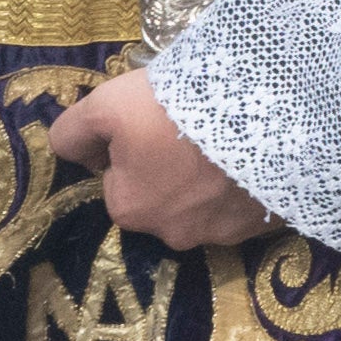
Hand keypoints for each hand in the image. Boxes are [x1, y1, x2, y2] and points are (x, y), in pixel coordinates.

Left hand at [47, 67, 280, 255]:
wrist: (266, 113)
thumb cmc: (175, 110)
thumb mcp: (106, 105)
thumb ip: (73, 132)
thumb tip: (74, 155)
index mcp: (130, 210)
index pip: (122, 181)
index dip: (134, 149)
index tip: (156, 124)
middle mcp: (175, 235)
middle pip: (165, 197)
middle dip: (174, 170)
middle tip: (194, 128)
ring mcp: (225, 234)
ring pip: (209, 204)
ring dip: (214, 179)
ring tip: (231, 137)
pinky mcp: (267, 223)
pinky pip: (250, 204)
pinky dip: (249, 183)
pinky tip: (258, 152)